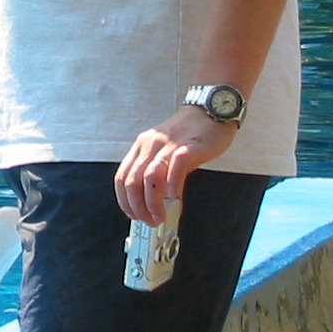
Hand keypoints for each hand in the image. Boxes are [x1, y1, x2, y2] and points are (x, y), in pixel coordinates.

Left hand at [114, 108, 237, 223]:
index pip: (122, 178)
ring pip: (149, 178)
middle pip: (132, 181)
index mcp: (141, 147)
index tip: (135, 216)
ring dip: (152, 203)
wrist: (211, 110)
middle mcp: (150, 145)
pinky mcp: (189, 147)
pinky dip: (172, 188)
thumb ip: (156, 170)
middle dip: (137, 207)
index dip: (125, 202)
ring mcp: (168, 145)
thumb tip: (151, 201)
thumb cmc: (189, 134)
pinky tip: (175, 200)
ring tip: (160, 216)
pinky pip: (175, 169)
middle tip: (149, 221)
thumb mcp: (164, 150)